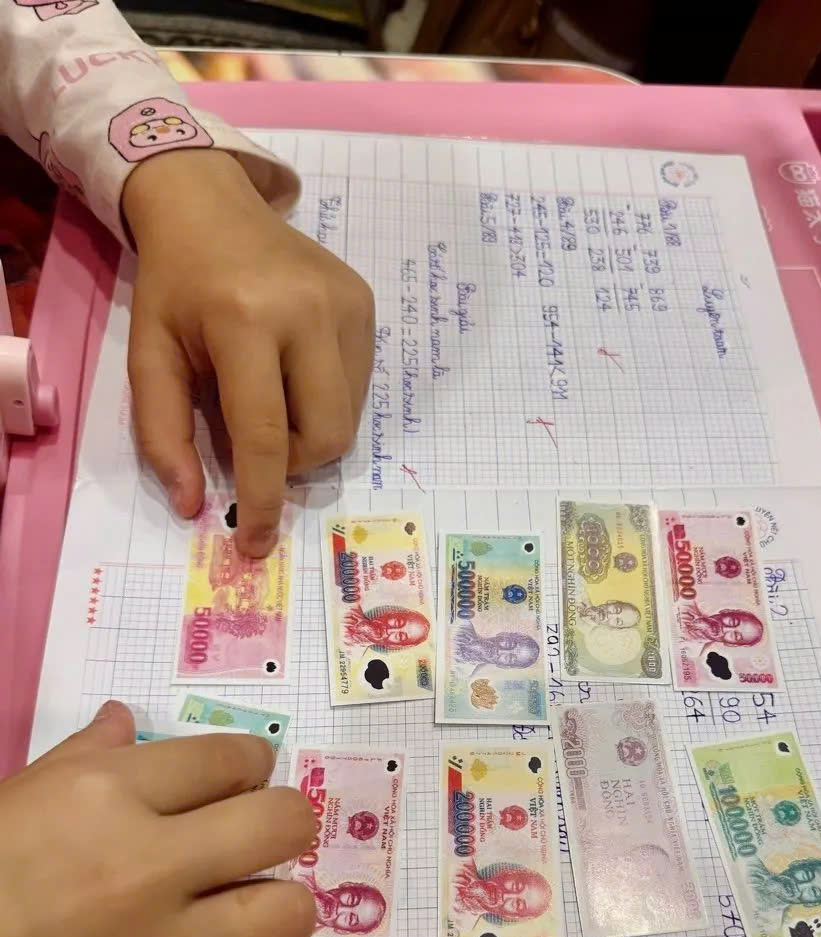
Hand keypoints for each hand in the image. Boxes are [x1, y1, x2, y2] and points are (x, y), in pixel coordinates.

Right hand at [0, 701, 314, 936]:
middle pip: (283, 824)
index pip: (231, 758)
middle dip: (286, 823)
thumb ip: (77, 759)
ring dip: (271, 907)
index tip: (245, 780)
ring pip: (285, 915)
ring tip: (242, 908)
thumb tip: (125, 720)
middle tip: (264, 836)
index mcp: (104, 797)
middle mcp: (145, 869)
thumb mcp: (8, 804)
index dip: (249, 765)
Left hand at [122, 149, 373, 556]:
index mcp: (245, 319)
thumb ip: (162, 432)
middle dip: (293, 463)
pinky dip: (325, 400)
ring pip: (349, 418)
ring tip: (272, 395)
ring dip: (309, 433)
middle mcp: (308, 310)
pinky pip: (359, 388)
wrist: (209, 204)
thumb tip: (192, 506)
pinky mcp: (366, 303)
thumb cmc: (175, 287)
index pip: (264, 434)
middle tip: (257, 444)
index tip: (256, 543)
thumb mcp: (149, 356)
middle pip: (326, 436)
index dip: (262, 498)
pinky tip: (295, 368)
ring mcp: (346, 304)